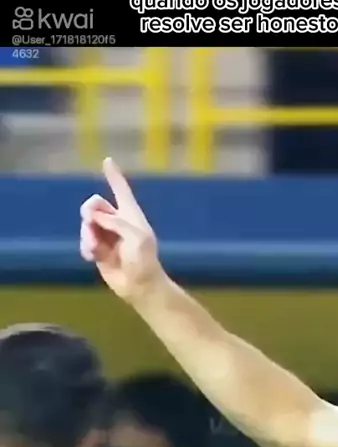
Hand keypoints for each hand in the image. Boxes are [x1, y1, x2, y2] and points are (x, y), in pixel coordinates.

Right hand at [80, 158, 163, 301]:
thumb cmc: (144, 260)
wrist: (139, 286)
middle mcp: (117, 222)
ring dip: (87, 235)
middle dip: (89, 212)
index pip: (121, 190)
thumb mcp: (136, 237)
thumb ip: (117, 223)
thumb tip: (95, 218)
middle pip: (95, 205)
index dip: (114, 176)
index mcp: (131, 215)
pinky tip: (92, 257)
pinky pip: (84, 241)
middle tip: (90, 221)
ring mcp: (106, 236)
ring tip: (95, 249)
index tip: (107, 160)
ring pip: (86, 224)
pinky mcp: (98, 250)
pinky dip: (86, 247)